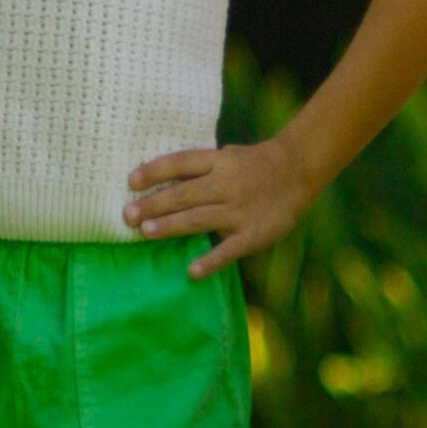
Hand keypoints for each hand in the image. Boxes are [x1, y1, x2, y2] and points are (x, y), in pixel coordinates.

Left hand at [124, 138, 315, 278]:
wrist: (298, 171)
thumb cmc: (254, 164)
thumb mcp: (228, 155)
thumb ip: (200, 169)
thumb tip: (160, 178)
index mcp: (220, 161)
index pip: (181, 163)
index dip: (155, 171)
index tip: (131, 181)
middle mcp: (227, 184)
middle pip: (184, 194)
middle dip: (154, 205)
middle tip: (128, 215)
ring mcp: (240, 210)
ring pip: (199, 219)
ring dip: (171, 226)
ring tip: (145, 233)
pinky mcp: (253, 233)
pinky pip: (229, 249)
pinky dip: (211, 261)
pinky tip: (192, 272)